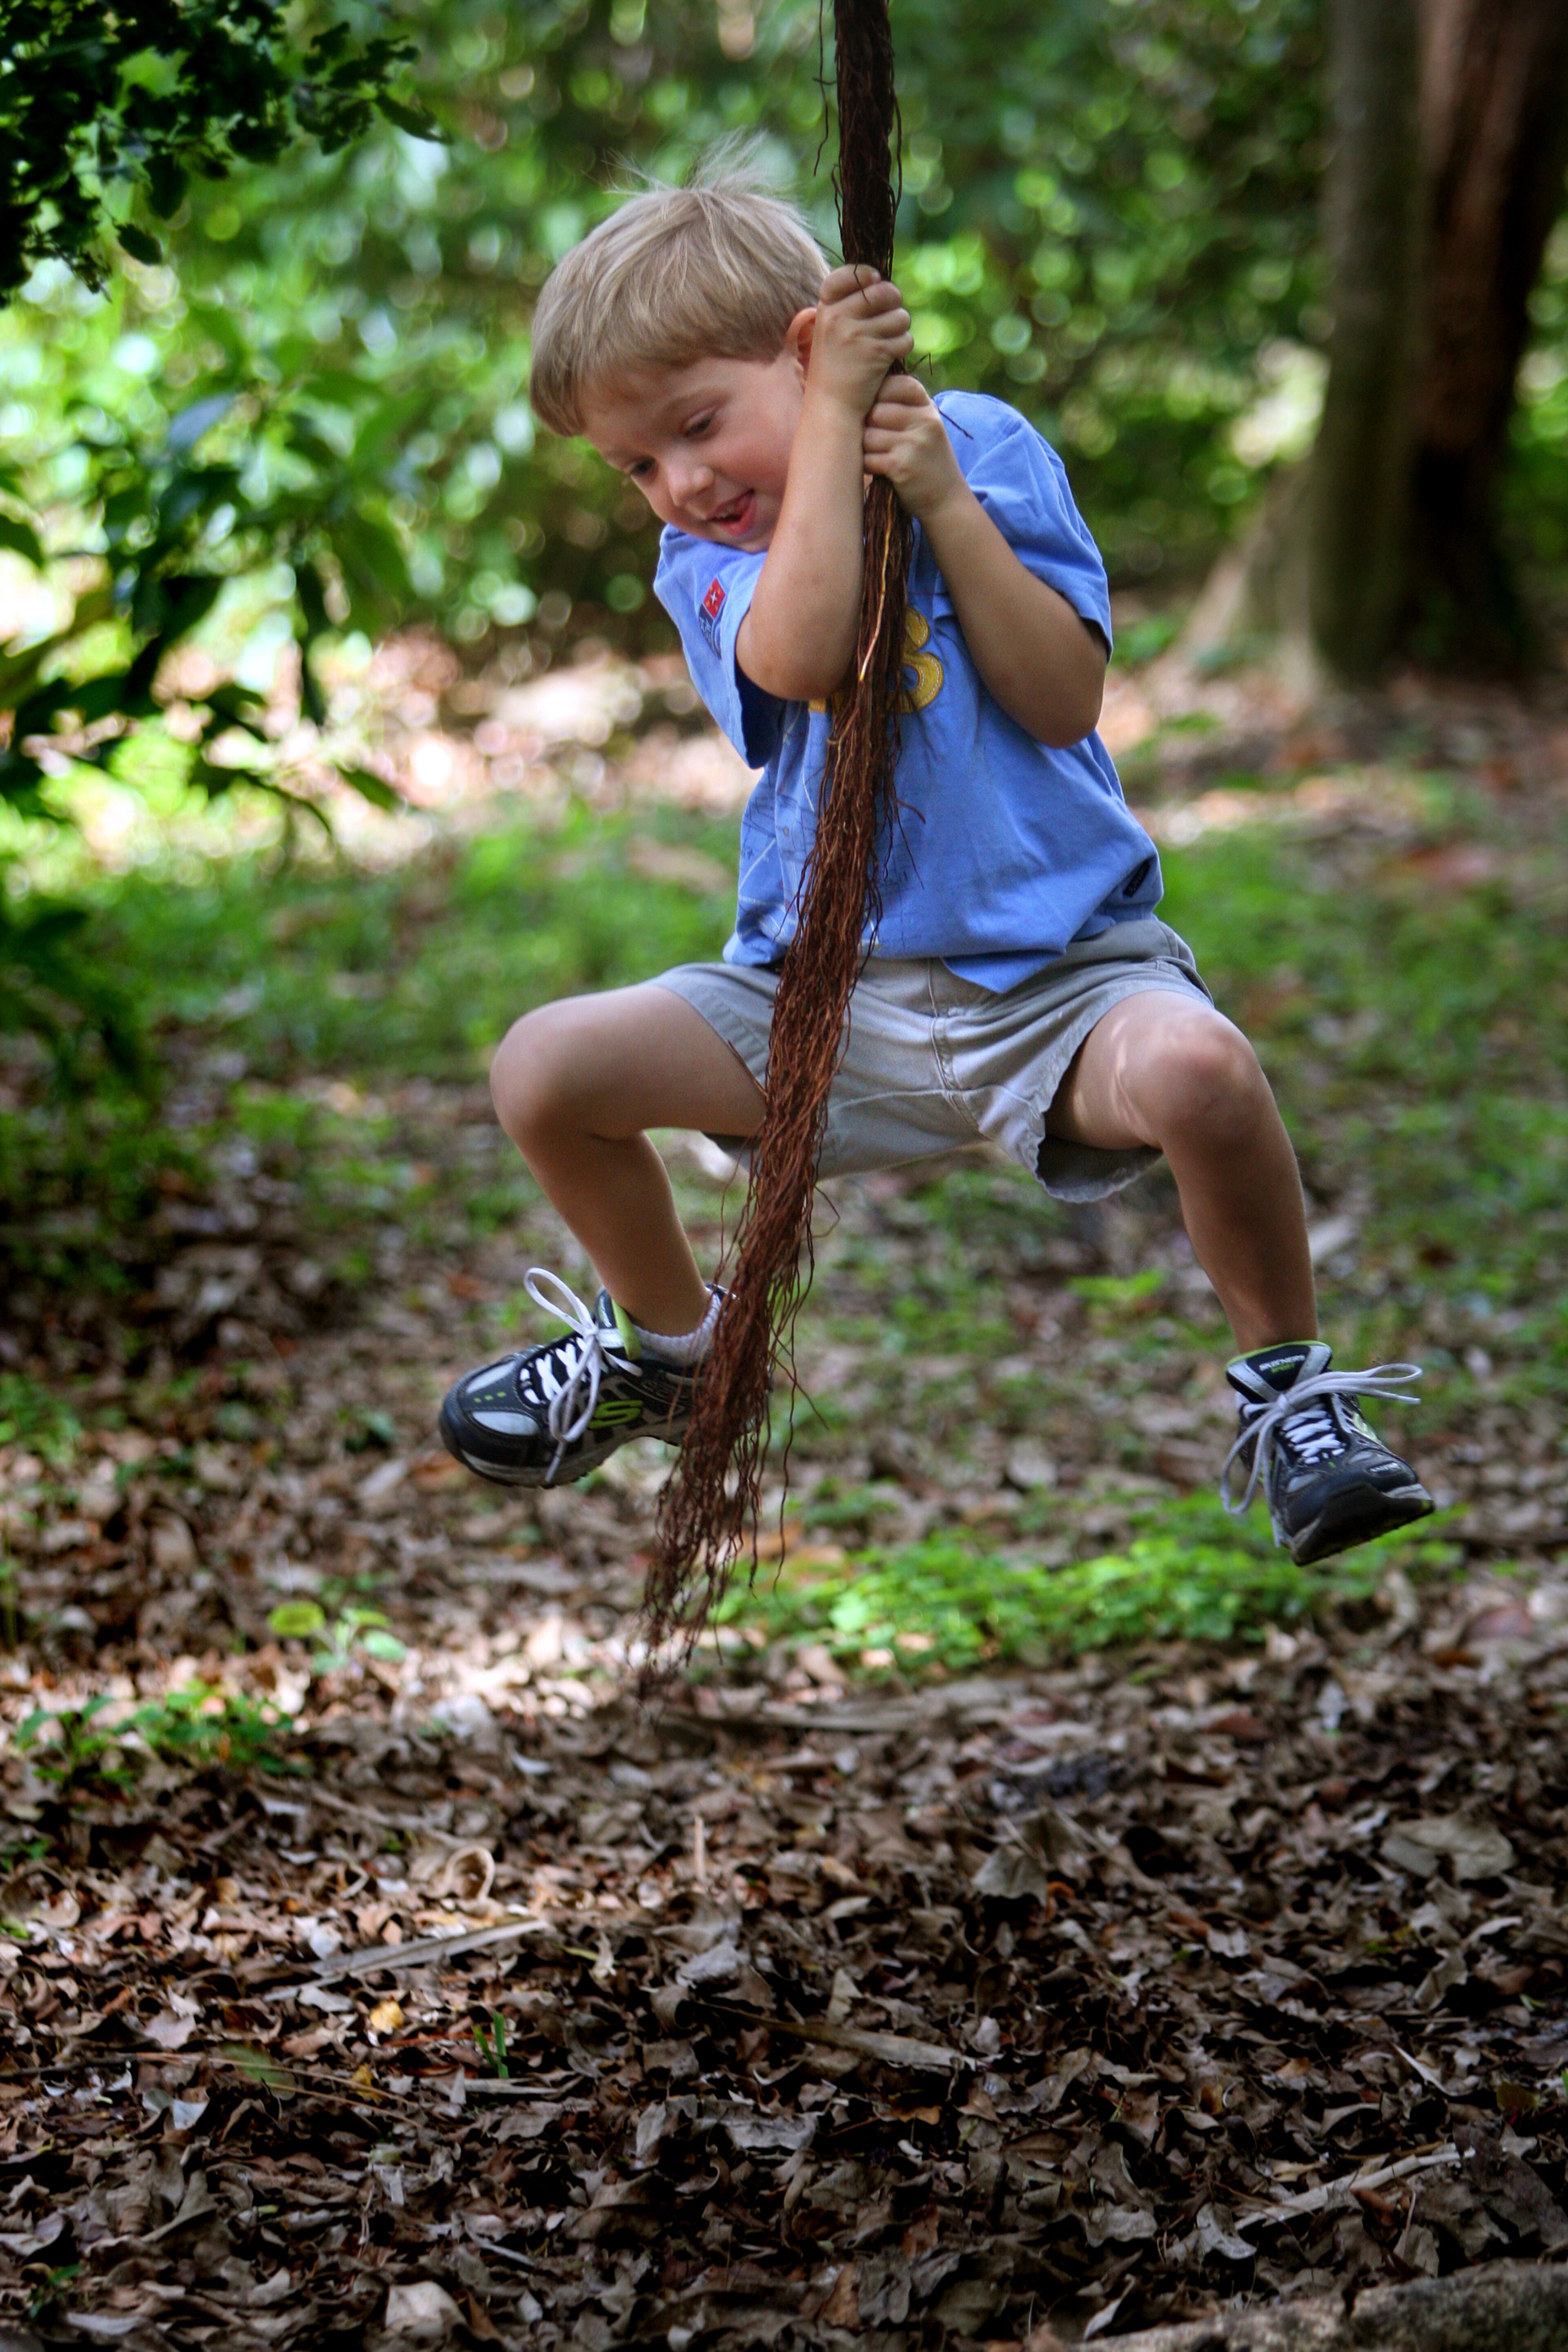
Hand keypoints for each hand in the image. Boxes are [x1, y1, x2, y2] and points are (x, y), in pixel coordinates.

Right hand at [804, 265, 912, 417]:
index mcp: (826, 309)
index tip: (874, 281)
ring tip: (887, 341)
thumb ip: (847, 306)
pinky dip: (902, 347)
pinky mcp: (876, 353)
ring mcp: (857, 335)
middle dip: (893, 302)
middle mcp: (839, 318)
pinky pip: (904, 339)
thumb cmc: (835, 369)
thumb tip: (879, 281)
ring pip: (899, 316)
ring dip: (900, 328)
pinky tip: (889, 357)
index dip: (867, 274)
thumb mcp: (830, 332)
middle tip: (890, 316)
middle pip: (884, 292)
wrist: (832, 408)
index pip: (850, 274)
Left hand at [862, 375, 964, 520]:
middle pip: (875, 411)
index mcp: (927, 407)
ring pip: (868, 436)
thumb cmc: (927, 460)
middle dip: (868, 426)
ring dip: (867, 449)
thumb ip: (903, 406)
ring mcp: (914, 443)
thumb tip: (861, 390)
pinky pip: (868, 459)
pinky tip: (880, 470)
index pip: (895, 384)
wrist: (945, 499)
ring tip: (880, 456)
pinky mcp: (901, 466)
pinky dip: (868, 466)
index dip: (879, 396)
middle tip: (877, 441)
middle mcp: (924, 421)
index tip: (879, 412)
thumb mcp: (925, 426)